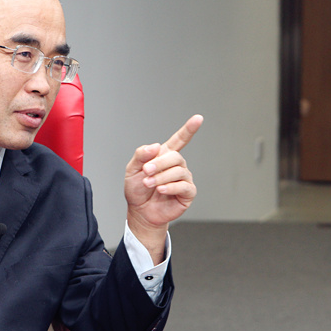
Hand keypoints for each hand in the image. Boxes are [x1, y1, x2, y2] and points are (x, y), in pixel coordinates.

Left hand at [124, 114, 202, 262]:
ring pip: (178, 171)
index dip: (189, 129)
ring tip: (149, 184)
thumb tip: (154, 147)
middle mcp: (177, 166)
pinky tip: (160, 189)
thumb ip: (141, 155)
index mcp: (164, 156)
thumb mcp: (131, 170)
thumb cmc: (137, 190)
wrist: (140, 211)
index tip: (198, 119)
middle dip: (159, 163)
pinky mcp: (187, 193)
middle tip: (146, 172)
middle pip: (175, 157)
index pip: (180, 140)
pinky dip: (170, 187)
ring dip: (161, 177)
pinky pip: (183, 186)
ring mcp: (183, 179)